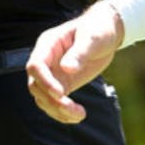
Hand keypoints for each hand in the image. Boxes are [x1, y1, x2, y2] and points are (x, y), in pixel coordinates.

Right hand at [26, 1, 124, 122]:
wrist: (108, 31)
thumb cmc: (99, 28)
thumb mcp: (92, 38)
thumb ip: (80, 52)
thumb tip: (67, 68)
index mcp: (48, 44)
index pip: (35, 66)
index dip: (45, 81)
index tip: (60, 93)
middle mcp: (47, 60)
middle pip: (36, 86)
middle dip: (51, 100)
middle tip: (72, 108)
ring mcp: (53, 73)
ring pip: (43, 98)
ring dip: (57, 110)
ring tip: (79, 115)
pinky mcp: (63, 84)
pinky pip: (55, 102)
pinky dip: (62, 112)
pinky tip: (77, 116)